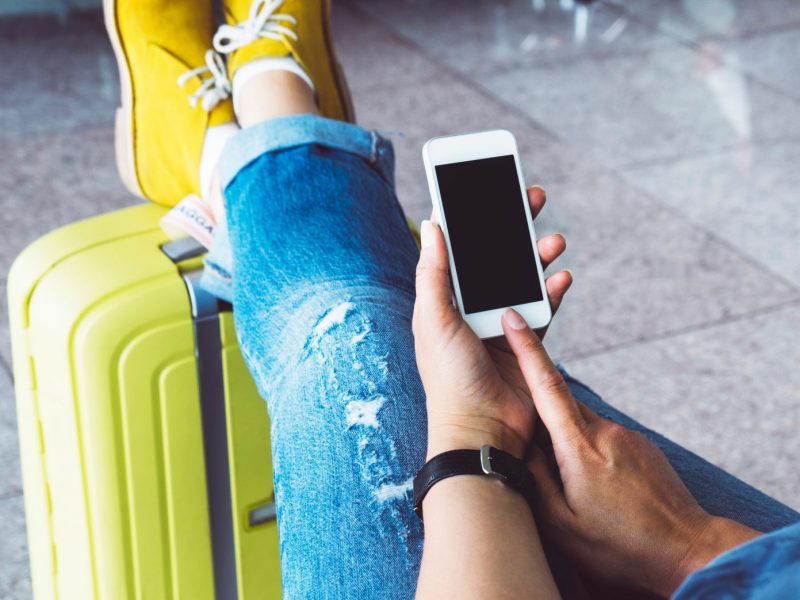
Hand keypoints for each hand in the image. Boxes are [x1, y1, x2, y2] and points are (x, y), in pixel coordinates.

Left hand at [413, 186, 571, 458]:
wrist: (483, 431)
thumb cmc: (449, 379)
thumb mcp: (434, 320)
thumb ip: (434, 273)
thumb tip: (433, 225)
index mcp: (443, 299)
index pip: (456, 247)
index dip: (469, 216)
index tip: (483, 185)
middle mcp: (469, 307)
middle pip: (493, 255)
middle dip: (511, 225)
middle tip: (531, 197)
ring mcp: (498, 322)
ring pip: (522, 276)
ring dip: (537, 255)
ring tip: (553, 239)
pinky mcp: (525, 340)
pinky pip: (543, 305)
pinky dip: (552, 288)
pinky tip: (562, 275)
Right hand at [500, 321, 761, 596]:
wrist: (689, 551)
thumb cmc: (622, 546)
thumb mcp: (562, 524)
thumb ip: (534, 478)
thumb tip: (518, 445)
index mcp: (580, 447)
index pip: (547, 385)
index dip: (527, 348)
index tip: (514, 317)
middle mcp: (605, 431)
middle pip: (560, 404)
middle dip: (538, 413)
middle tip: (526, 442)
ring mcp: (627, 436)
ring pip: (581, 424)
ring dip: (566, 442)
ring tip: (573, 487)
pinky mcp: (642, 445)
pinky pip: (603, 437)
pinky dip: (589, 452)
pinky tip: (598, 488)